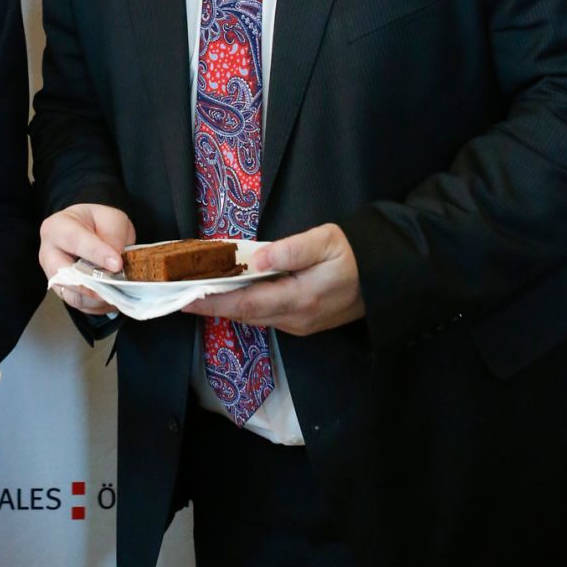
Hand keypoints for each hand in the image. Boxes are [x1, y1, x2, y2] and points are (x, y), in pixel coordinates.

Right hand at [39, 203, 135, 314]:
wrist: (89, 233)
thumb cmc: (96, 223)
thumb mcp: (110, 218)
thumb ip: (113, 235)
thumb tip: (115, 262)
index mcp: (57, 227)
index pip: (75, 241)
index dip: (97, 254)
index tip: (117, 264)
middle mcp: (49, 254)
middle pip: (65, 275)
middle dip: (94, 282)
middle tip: (117, 284)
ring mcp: (54, 277)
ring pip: (73, 296)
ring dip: (99, 297)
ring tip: (119, 292)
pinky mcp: (65, 293)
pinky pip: (81, 305)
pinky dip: (100, 305)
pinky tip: (114, 297)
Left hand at [189, 223, 363, 334]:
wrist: (387, 278)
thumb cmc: (356, 253)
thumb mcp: (326, 241)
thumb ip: (291, 250)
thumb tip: (256, 258)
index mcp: (300, 298)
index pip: (246, 304)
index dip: (213, 302)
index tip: (185, 297)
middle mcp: (296, 319)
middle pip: (244, 314)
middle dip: (211, 305)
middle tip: (180, 292)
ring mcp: (300, 325)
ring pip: (253, 317)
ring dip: (225, 307)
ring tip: (197, 292)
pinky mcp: (303, 323)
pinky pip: (265, 317)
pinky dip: (244, 307)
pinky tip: (230, 295)